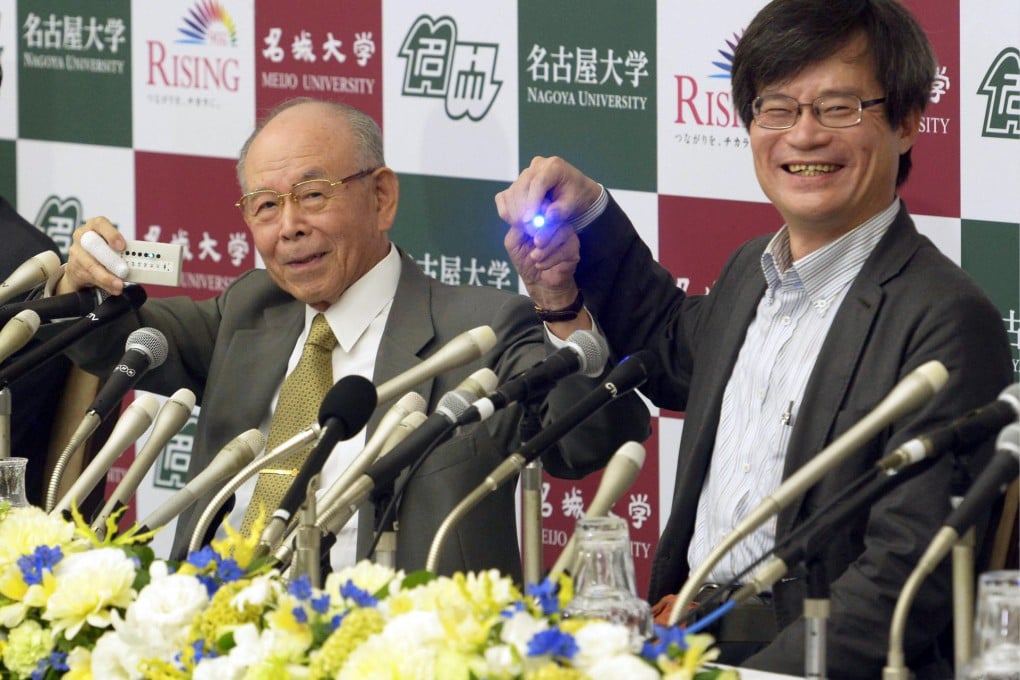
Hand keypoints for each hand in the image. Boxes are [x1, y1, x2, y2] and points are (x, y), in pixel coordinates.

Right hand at [58, 218, 127, 295]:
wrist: (80, 265)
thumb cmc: (102, 251)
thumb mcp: (111, 246)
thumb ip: (122, 250)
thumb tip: (139, 259)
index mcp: (94, 226)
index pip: (100, 224)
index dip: (111, 234)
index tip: (122, 246)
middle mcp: (82, 236)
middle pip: (94, 245)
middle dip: (110, 259)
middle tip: (124, 270)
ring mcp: (76, 252)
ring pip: (91, 265)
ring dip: (107, 277)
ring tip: (119, 285)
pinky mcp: (74, 268)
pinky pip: (90, 277)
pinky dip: (105, 284)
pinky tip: (114, 289)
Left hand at [495, 156, 599, 308]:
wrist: (539, 283)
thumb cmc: (526, 261)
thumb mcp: (514, 243)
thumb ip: (517, 227)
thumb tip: (526, 217)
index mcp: (540, 218)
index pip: (540, 206)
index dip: (533, 216)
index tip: (525, 232)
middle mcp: (555, 222)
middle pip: (554, 216)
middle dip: (543, 230)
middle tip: (535, 243)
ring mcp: (566, 234)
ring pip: (562, 231)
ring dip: (546, 247)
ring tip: (535, 258)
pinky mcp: (574, 248)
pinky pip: (566, 248)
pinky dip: (551, 259)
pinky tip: (542, 265)